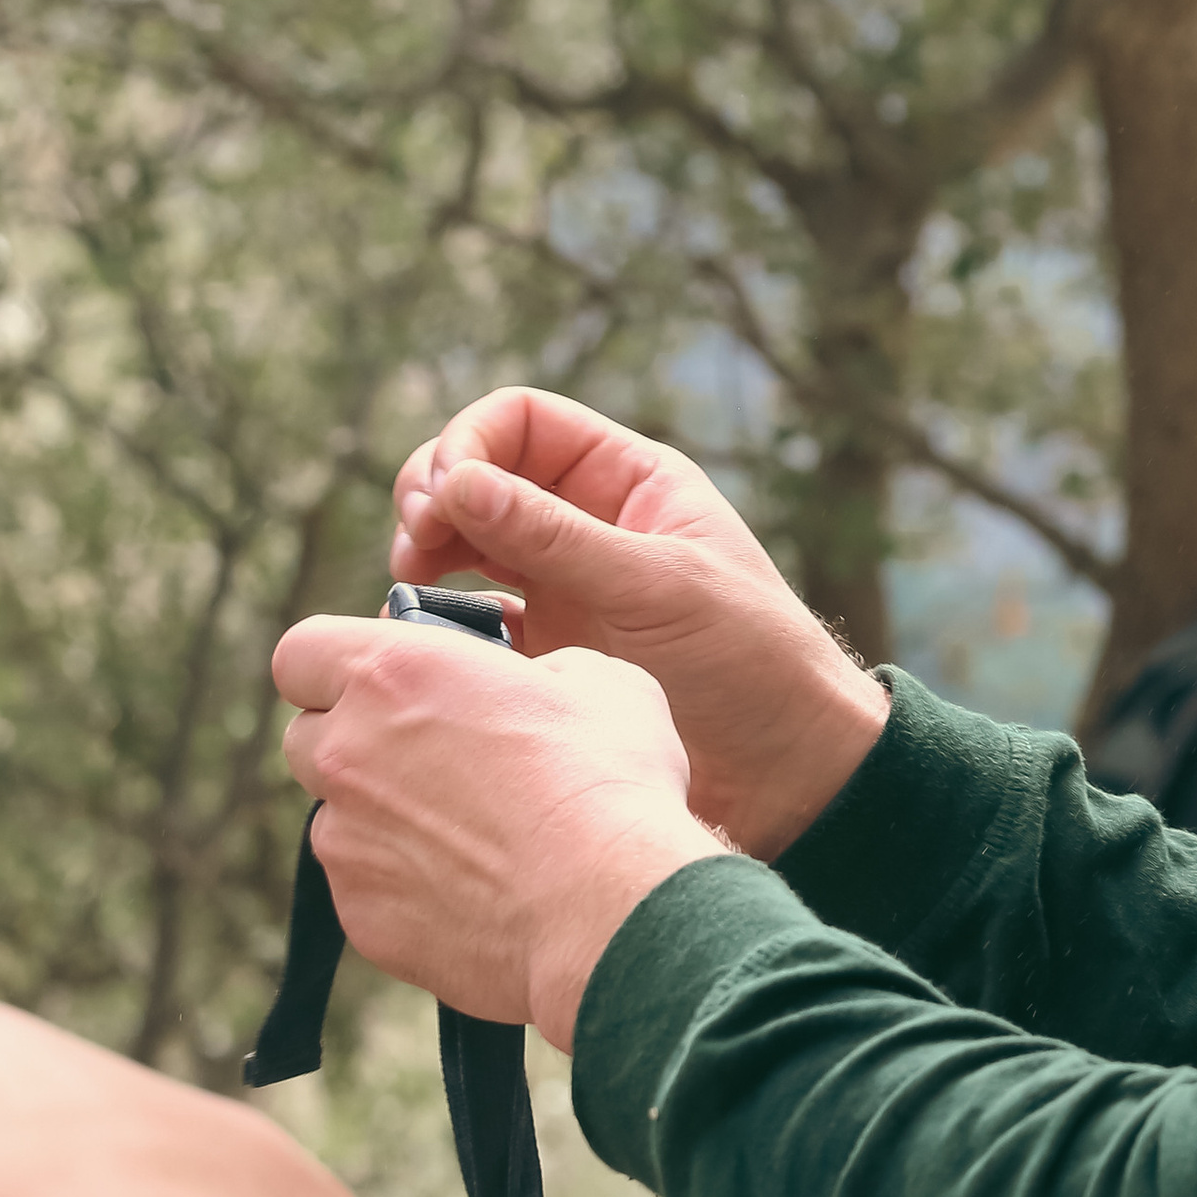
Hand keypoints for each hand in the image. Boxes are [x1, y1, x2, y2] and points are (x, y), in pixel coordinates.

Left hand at [272, 612, 720, 1046]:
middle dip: (353, 741)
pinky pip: (367, 889)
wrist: (611, 911)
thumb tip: (529, 686)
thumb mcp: (596, 679)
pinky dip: (407, 885)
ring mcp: (346, 844)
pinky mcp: (361, 918)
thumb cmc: (610, 783)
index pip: (300, 652)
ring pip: (339, 819)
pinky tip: (479, 890)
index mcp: (392, 675)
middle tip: (430, 755)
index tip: (377, 680)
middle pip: (306, 738)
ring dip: (383, 818)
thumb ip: (532, 669)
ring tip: (472, 836)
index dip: (334, 664)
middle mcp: (347, 754)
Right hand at [388, 388, 889, 855]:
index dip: (470, 442)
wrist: (788, 773)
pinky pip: (474, 619)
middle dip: (434, 495)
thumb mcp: (654, 588)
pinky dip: (442, 620)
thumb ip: (554, 538)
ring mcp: (564, 589)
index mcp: (629, 483)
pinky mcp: (549, 654)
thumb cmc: (751, 663)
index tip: (445, 494)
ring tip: (408, 587)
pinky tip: (429, 641)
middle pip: (479, 474)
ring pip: (467, 544)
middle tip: (414, 545)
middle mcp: (589, 526)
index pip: (522, 422)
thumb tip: (457, 483)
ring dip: (427, 553)